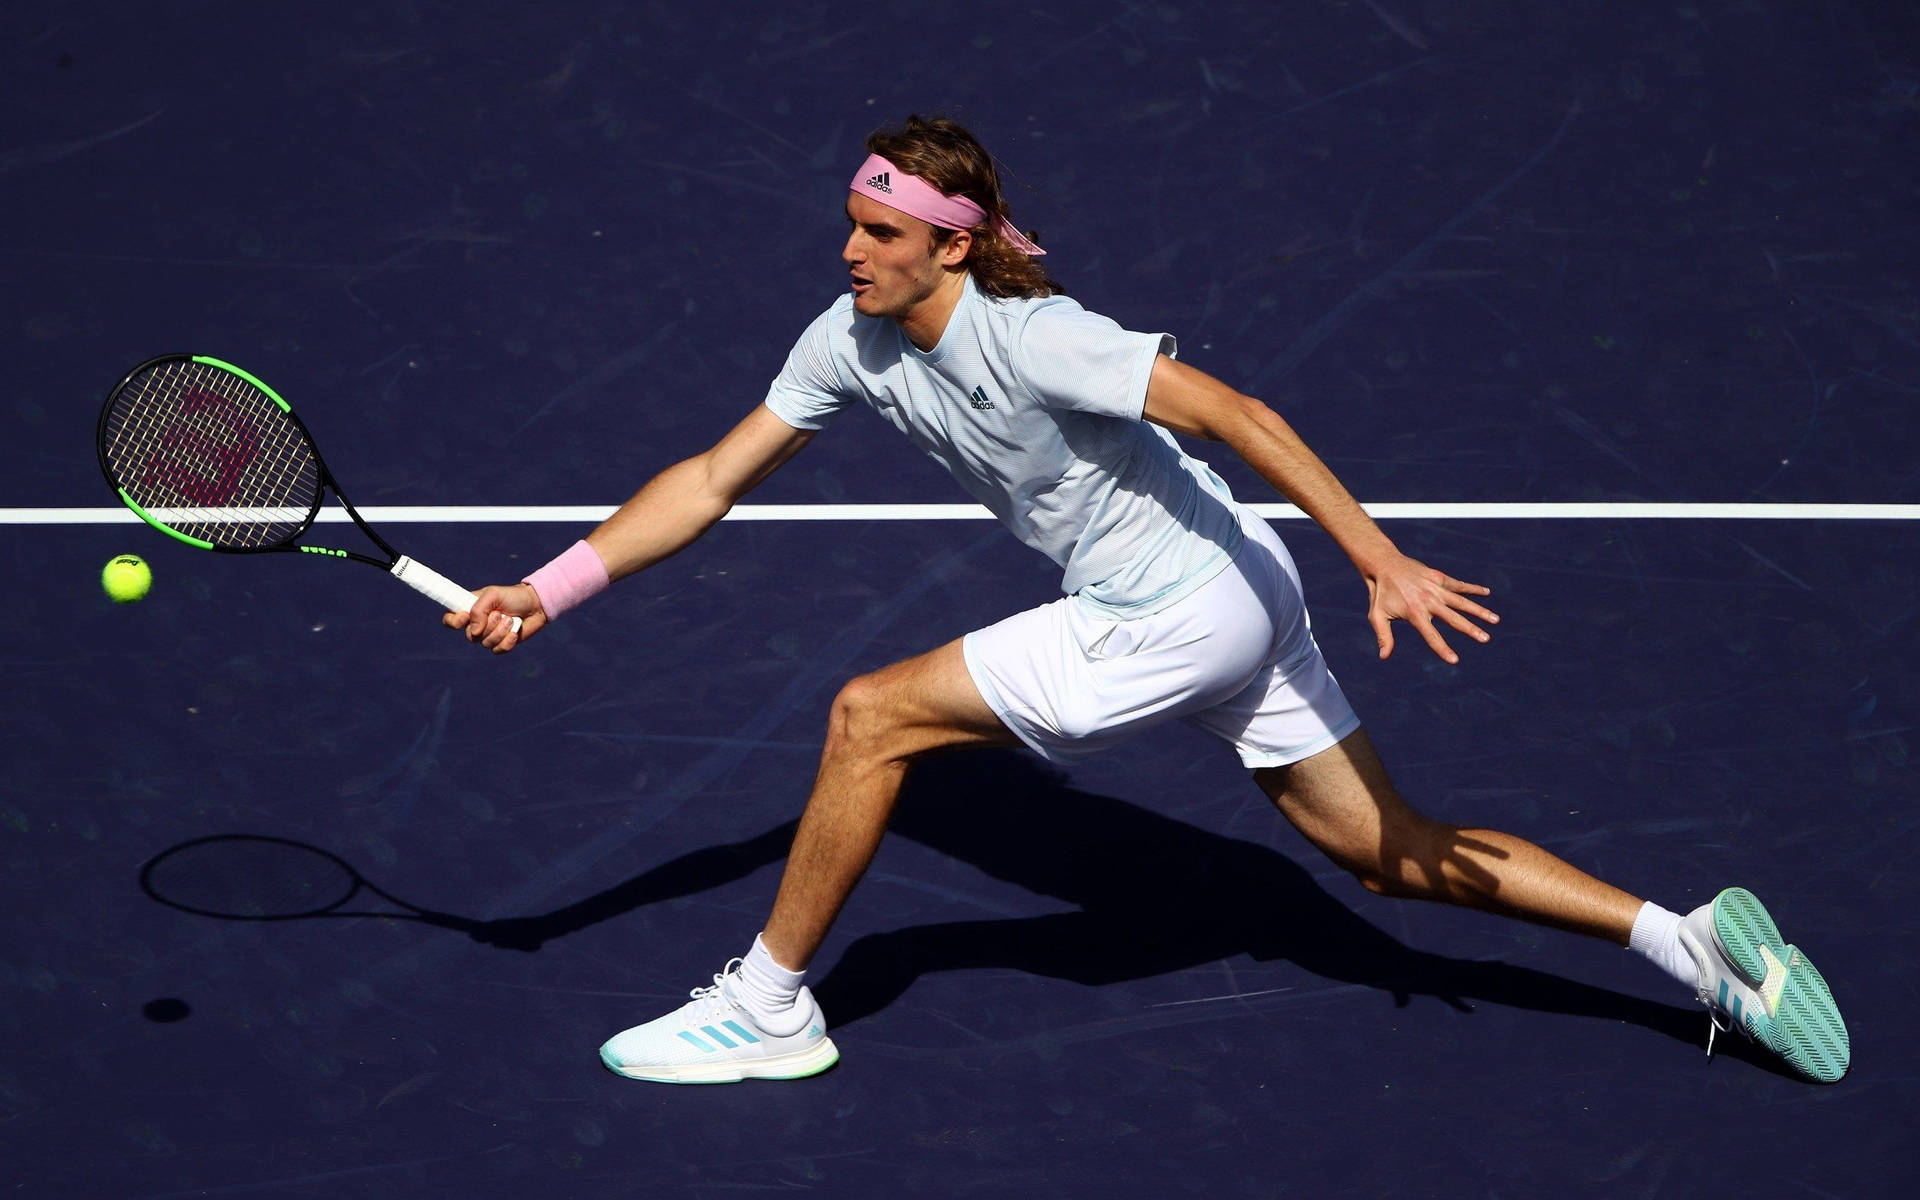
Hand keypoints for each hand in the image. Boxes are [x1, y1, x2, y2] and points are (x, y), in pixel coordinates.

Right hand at [442, 583, 546, 653]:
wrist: (535, 605)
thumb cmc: (512, 596)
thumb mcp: (493, 595)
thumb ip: (479, 609)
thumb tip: (474, 631)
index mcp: (470, 609)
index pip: (450, 619)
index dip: (453, 621)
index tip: (465, 616)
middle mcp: (477, 624)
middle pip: (470, 636)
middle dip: (488, 625)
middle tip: (499, 613)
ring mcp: (489, 635)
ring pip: (486, 643)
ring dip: (500, 631)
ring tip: (511, 620)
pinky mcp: (502, 644)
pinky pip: (498, 650)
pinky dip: (508, 641)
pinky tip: (515, 632)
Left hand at [1364, 554, 1498, 664]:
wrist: (1384, 564)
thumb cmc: (1380, 593)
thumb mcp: (1377, 616)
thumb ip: (1384, 636)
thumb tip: (1384, 657)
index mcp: (1414, 613)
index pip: (1431, 635)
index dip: (1442, 649)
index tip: (1455, 660)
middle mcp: (1428, 600)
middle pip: (1454, 618)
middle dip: (1471, 629)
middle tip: (1486, 639)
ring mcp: (1435, 588)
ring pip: (1462, 601)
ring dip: (1479, 611)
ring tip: (1495, 620)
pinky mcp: (1439, 577)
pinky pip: (1459, 585)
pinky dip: (1473, 588)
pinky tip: (1487, 592)